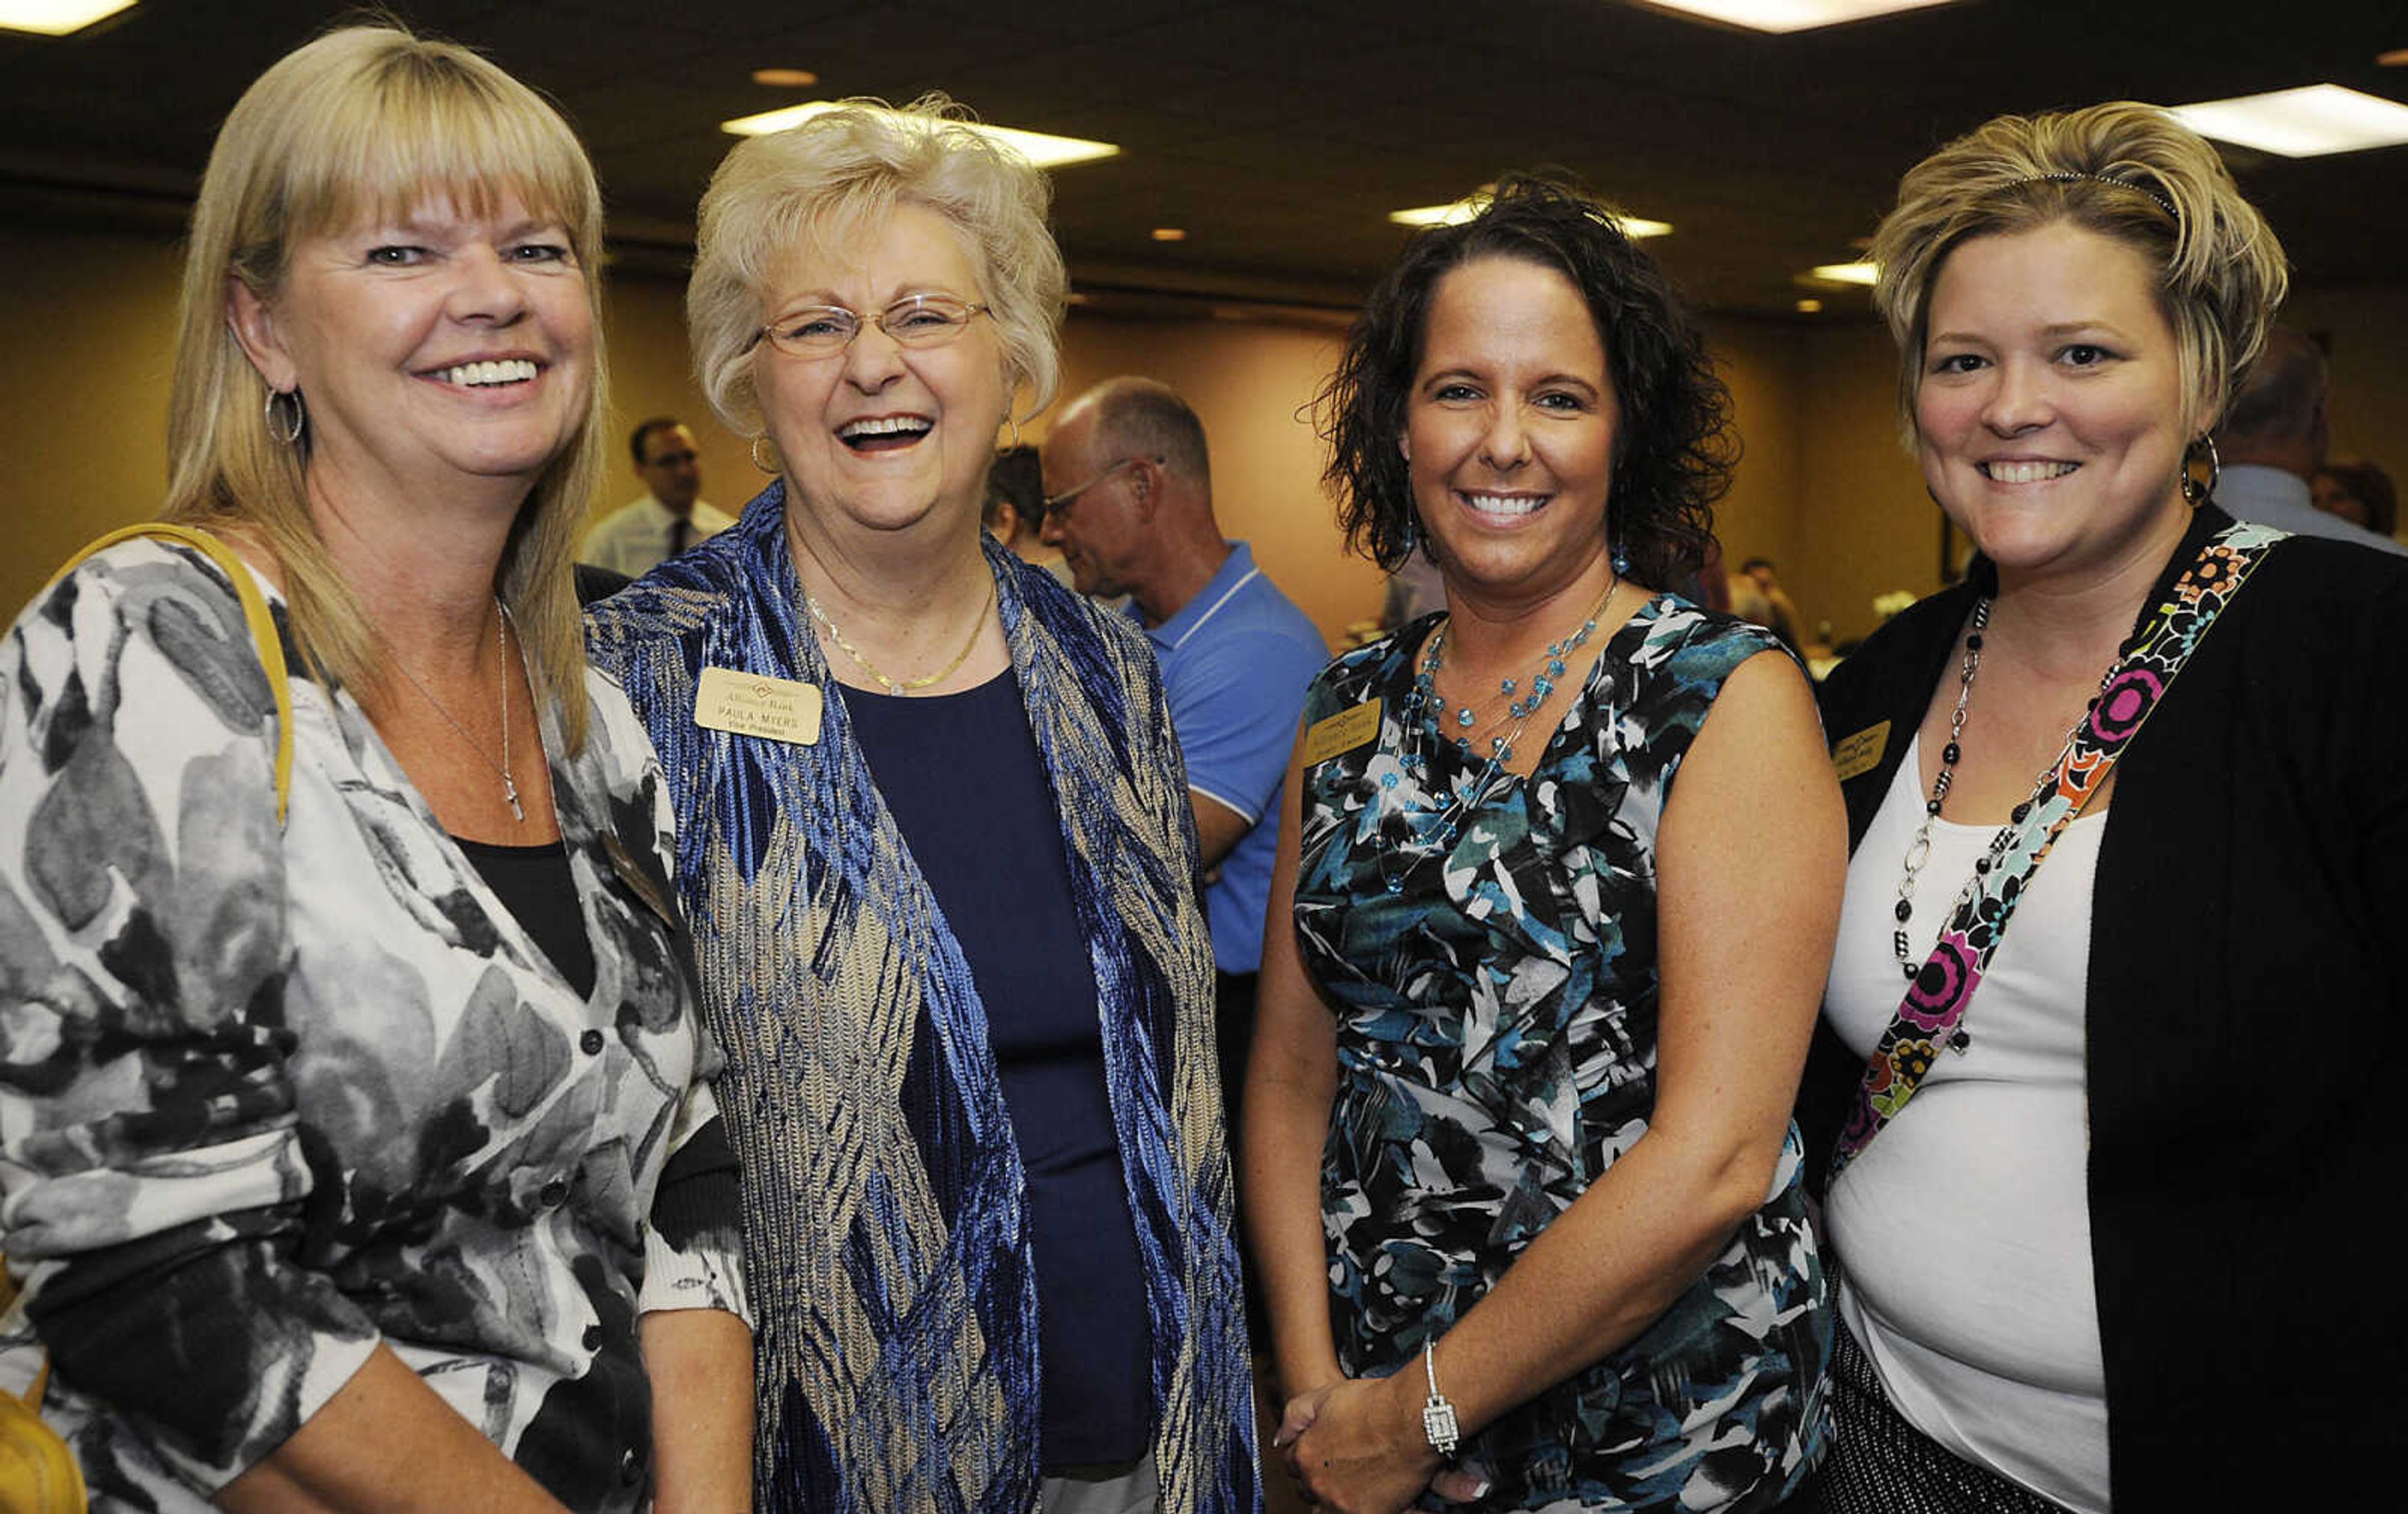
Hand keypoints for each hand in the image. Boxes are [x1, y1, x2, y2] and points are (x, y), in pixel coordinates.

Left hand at [1275, 1373, 1485, 1512]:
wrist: (1414, 1418)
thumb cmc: (1375, 1404)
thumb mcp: (1324, 1396)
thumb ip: (1295, 1416)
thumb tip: (1282, 1437)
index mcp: (1306, 1456)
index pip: (1292, 1463)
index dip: (1304, 1453)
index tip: (1320, 1448)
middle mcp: (1320, 1485)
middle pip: (1308, 1490)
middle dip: (1317, 1478)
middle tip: (1337, 1465)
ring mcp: (1344, 1504)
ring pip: (1327, 1510)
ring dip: (1334, 1499)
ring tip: (1352, 1485)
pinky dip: (1362, 1508)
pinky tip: (1373, 1495)